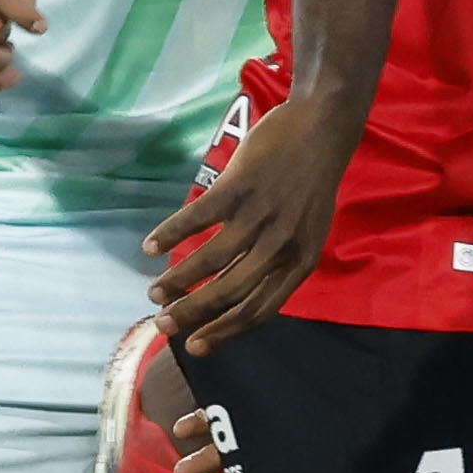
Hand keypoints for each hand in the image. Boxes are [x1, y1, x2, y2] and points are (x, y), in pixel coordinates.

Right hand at [148, 103, 348, 345]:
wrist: (322, 126)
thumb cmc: (311, 181)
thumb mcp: (308, 231)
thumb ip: (278, 261)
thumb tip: (238, 291)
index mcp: (300, 261)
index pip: (260, 310)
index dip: (225, 332)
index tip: (195, 346)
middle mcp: (281, 244)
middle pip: (231, 293)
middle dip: (193, 313)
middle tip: (163, 324)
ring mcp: (260, 215)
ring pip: (212, 260)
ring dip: (178, 280)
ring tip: (155, 291)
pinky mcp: (240, 186)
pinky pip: (197, 218)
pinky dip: (170, 234)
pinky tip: (150, 247)